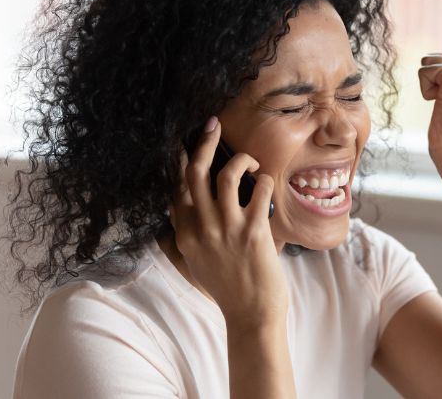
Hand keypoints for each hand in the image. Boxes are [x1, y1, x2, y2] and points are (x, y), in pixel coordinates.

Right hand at [167, 117, 287, 325]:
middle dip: (203, 143)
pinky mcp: (253, 232)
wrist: (250, 315)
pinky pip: (260, 190)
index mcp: (184, 234)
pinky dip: (266, 181)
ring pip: (228, 175)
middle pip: (195, 173)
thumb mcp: (193, 264)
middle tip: (212, 124)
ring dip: (242, 160)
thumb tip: (173, 213)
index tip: (185, 143)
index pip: (177, 188)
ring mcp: (226, 229)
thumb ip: (182, 237)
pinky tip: (268, 184)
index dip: (181, 161)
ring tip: (252, 163)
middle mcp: (201, 228)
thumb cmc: (226, 289)